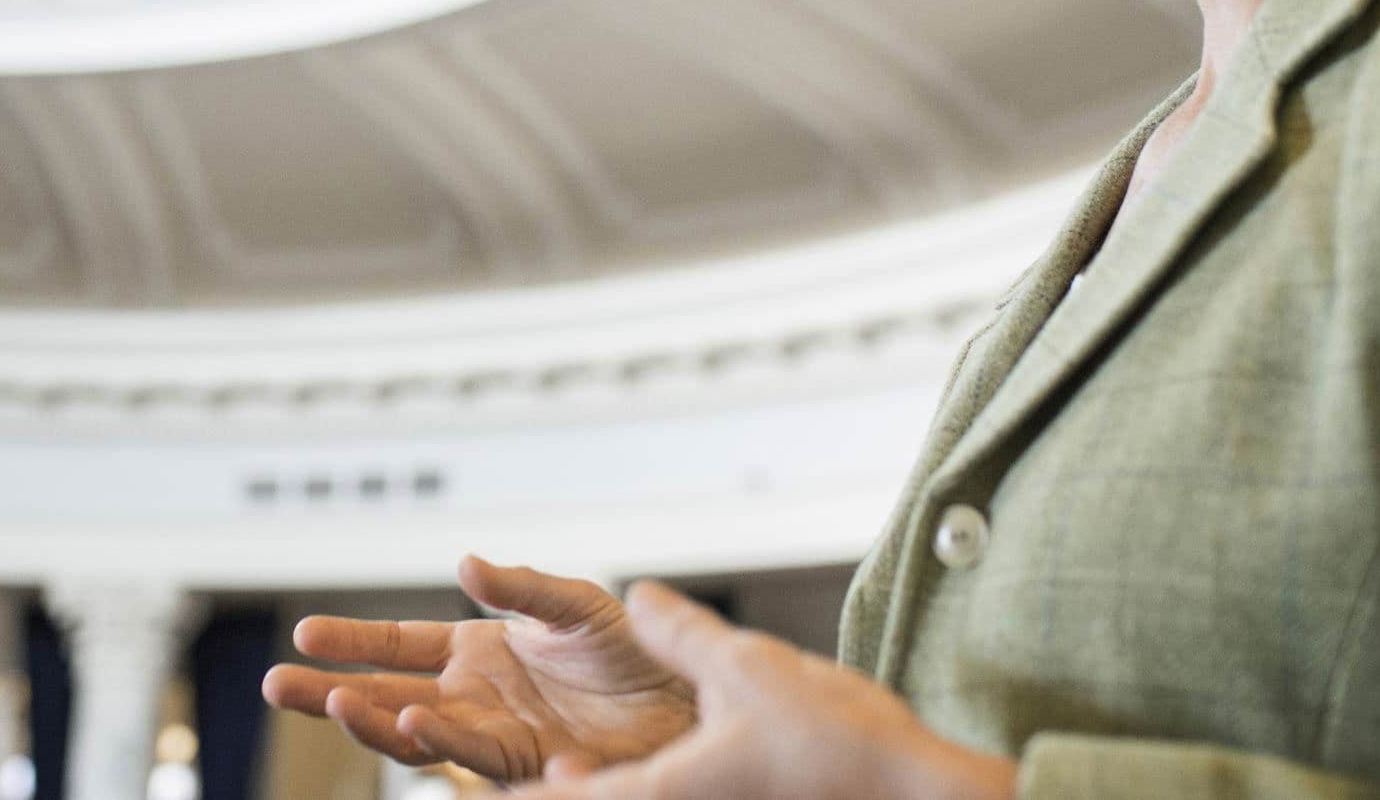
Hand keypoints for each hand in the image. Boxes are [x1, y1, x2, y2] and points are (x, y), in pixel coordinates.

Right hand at [260, 554, 697, 780]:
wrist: (686, 704)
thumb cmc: (638, 654)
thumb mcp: (577, 606)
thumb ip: (522, 587)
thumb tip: (465, 564)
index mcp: (479, 649)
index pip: (398, 646)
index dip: (352, 641)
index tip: (303, 636)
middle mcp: (474, 694)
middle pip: (386, 695)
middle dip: (330, 692)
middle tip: (277, 685)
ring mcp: (493, 732)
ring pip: (415, 733)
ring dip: (372, 720)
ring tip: (334, 702)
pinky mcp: (523, 763)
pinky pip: (471, 753)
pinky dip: (440, 739)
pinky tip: (416, 721)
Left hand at [505, 582, 1018, 799]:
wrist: (917, 798)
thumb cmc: (840, 750)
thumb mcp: (745, 666)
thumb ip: (679, 633)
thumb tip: (640, 599)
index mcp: (656, 795)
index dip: (506, 786)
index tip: (462, 771)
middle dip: (539, 787)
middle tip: (499, 758)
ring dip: (595, 786)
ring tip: (559, 766)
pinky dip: (633, 787)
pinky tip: (636, 769)